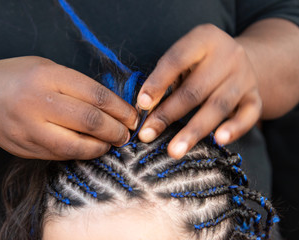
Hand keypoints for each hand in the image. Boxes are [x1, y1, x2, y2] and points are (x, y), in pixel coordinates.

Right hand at [0, 56, 137, 159]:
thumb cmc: (17, 78)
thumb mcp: (48, 69)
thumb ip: (77, 86)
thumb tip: (112, 107)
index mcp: (47, 77)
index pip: (96, 95)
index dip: (120, 109)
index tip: (133, 116)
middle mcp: (38, 103)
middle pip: (90, 122)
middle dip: (116, 130)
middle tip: (126, 133)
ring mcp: (30, 129)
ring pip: (77, 146)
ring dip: (101, 147)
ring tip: (112, 142)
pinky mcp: (26, 149)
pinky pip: (62, 155)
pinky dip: (83, 153)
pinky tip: (92, 147)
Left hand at [137, 24, 261, 158]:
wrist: (239, 59)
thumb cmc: (200, 62)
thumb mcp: (184, 59)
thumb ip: (166, 78)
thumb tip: (145, 108)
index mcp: (204, 39)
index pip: (177, 60)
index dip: (158, 83)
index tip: (142, 105)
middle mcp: (228, 55)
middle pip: (195, 89)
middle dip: (168, 115)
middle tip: (148, 134)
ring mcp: (244, 77)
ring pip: (218, 106)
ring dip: (193, 131)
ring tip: (175, 150)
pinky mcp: (255, 96)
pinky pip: (248, 115)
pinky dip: (234, 129)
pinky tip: (219, 141)